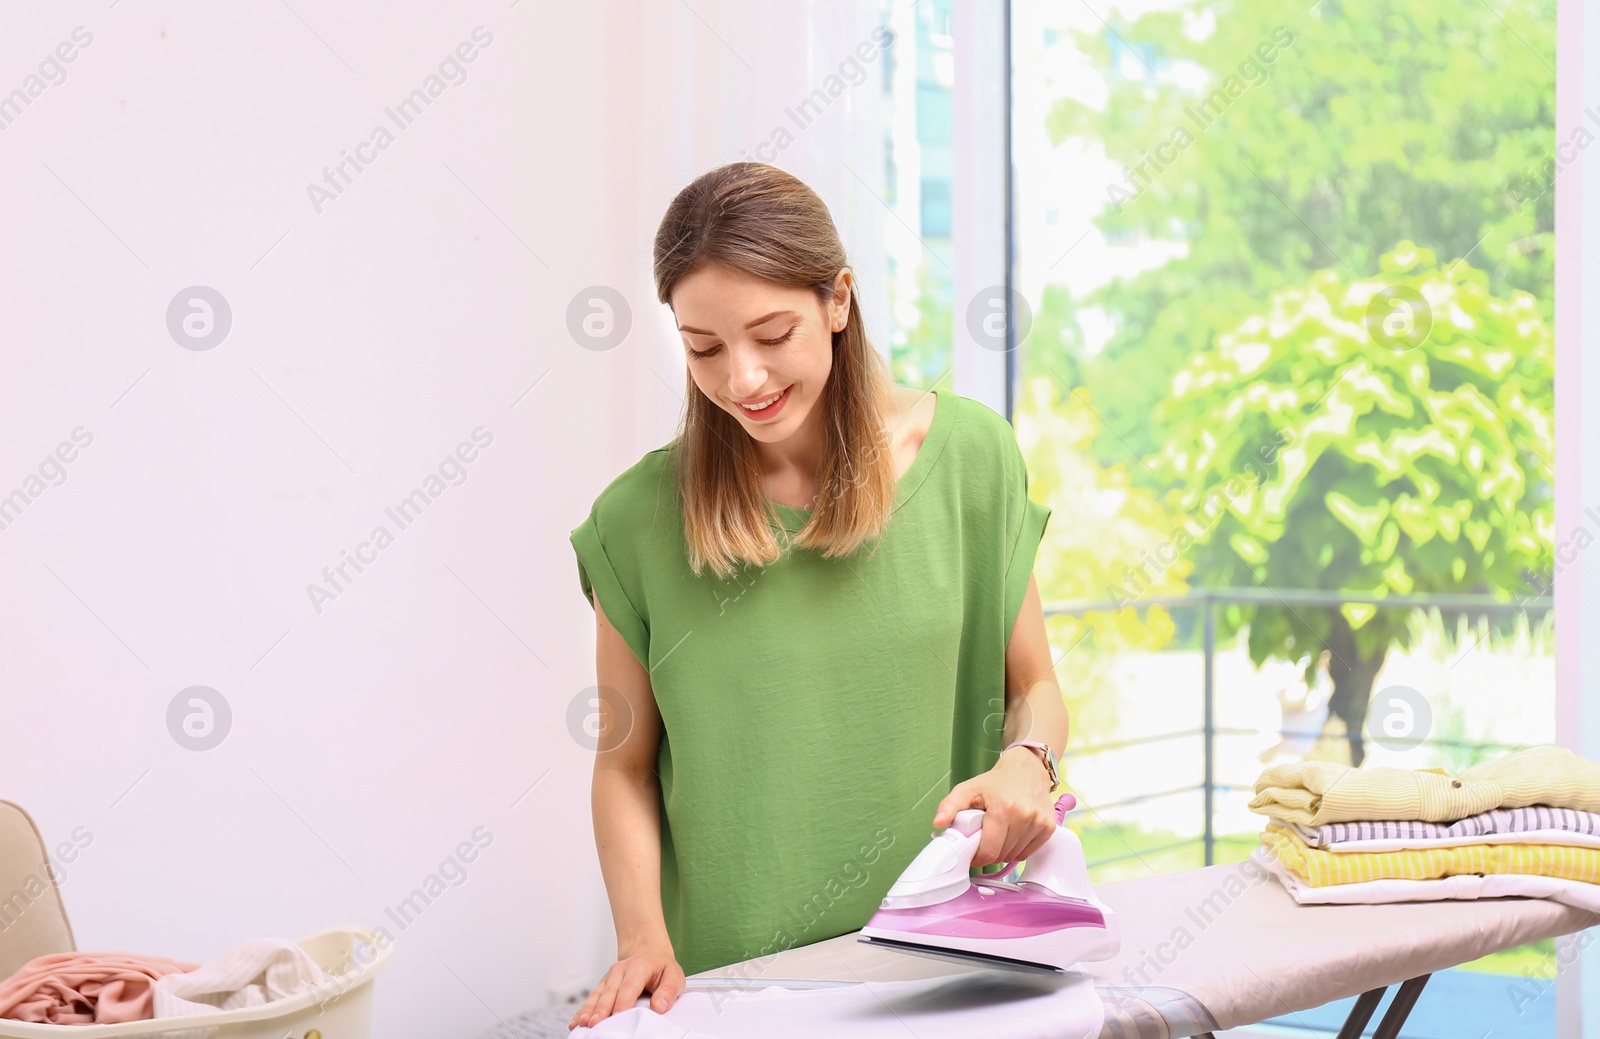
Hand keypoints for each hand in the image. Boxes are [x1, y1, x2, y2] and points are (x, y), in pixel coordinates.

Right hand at [568, 938, 684, 1029]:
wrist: (647, 953)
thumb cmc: (660, 968)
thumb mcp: (674, 975)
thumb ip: (668, 990)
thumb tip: (659, 1006)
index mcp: (638, 967)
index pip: (629, 987)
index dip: (623, 1001)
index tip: (618, 1014)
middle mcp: (620, 971)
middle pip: (609, 993)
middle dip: (601, 1009)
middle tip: (595, 1024)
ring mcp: (609, 978)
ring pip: (597, 996)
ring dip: (589, 1010)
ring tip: (582, 1023)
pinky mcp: (603, 986)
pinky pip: (591, 999)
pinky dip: (583, 1010)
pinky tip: (576, 1021)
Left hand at [931, 746, 1058, 868]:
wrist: (1026, 769)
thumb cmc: (996, 782)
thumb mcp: (968, 789)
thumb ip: (949, 806)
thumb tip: (938, 822)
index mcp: (1002, 809)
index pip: (989, 851)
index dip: (978, 857)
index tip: (973, 853)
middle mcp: (1024, 816)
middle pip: (1002, 855)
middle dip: (990, 851)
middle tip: (985, 837)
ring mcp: (1038, 822)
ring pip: (1015, 856)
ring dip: (1004, 851)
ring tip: (999, 833)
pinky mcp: (1048, 827)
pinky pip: (1029, 852)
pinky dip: (1018, 849)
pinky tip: (1013, 834)